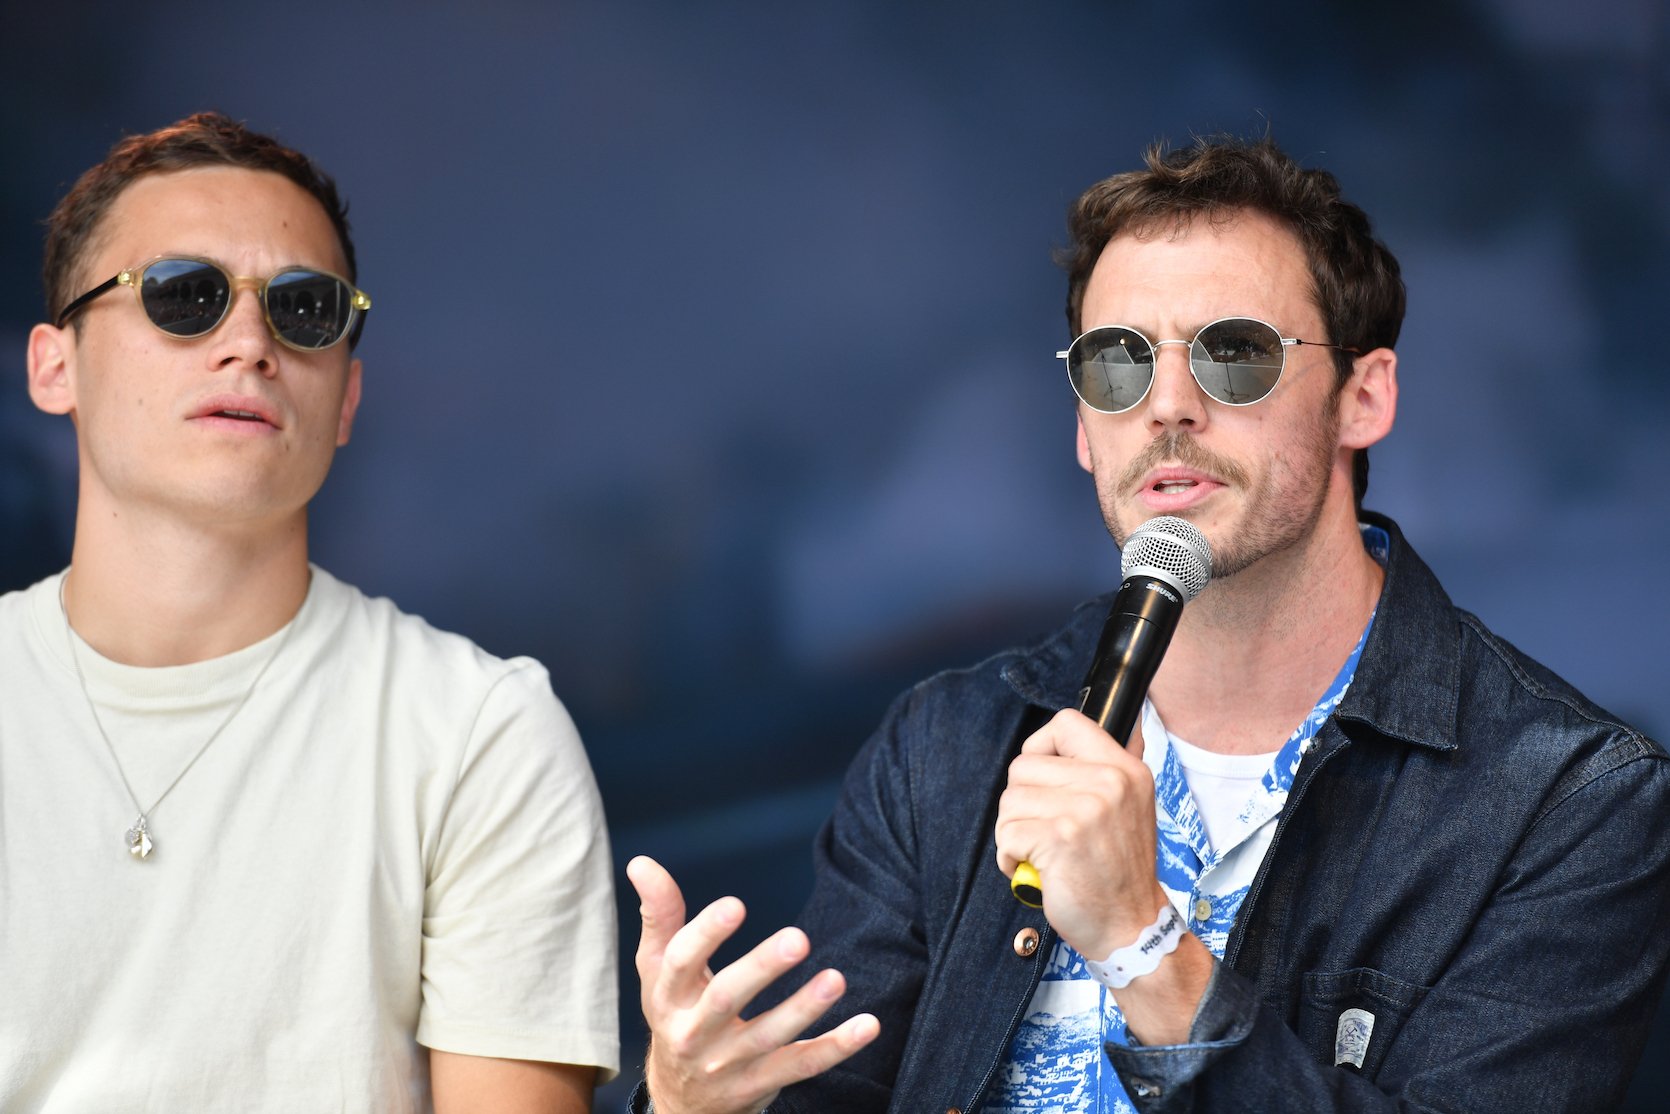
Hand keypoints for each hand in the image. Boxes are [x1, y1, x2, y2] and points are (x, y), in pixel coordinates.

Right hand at [628, 856, 878, 1113]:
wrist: (680, 1102)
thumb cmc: (674, 1013)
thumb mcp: (656, 969)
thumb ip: (659, 915)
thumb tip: (642, 862)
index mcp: (667, 997)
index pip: (681, 963)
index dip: (705, 935)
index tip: (735, 905)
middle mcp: (694, 1033)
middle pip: (726, 1000)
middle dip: (761, 969)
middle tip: (798, 937)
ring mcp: (729, 1064)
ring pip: (769, 1038)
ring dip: (804, 1009)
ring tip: (835, 978)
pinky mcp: (761, 1084)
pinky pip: (802, 1066)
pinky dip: (836, 1047)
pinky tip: (867, 1025)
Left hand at [994, 708, 1168, 959]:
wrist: (1131, 927)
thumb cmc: (1116, 872)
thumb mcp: (1126, 808)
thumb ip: (1096, 774)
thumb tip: (1047, 747)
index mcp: (1125, 769)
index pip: (1067, 722)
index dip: (1040, 747)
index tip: (1042, 779)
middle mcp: (1110, 783)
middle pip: (1023, 765)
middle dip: (1020, 803)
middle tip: (1043, 832)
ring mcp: (1087, 809)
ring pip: (1009, 800)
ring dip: (1013, 832)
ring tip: (1040, 853)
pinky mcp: (1061, 838)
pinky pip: (1007, 833)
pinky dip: (1009, 856)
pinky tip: (1035, 870)